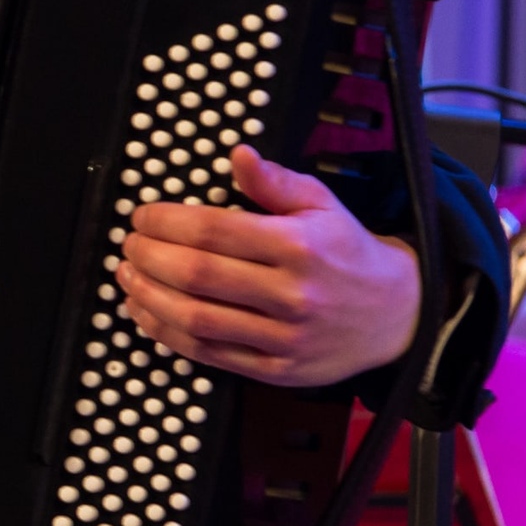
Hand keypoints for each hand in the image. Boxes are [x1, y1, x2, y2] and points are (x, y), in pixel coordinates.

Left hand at [118, 147, 419, 387]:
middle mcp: (291, 294)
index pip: (214, 231)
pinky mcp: (278, 371)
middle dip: (150, 258)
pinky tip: (147, 314)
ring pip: (197, 319)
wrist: (398, 313)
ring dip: (149, 297)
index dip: (166, 223)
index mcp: (298, 246)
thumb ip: (274, 182)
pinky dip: (169, 334)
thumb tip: (237, 154)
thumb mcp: (320, 204)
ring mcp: (284, 338)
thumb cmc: (347, 251)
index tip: (142, 217)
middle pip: (198, 275)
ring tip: (127, 278)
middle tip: (129, 246)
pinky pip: (210, 354)